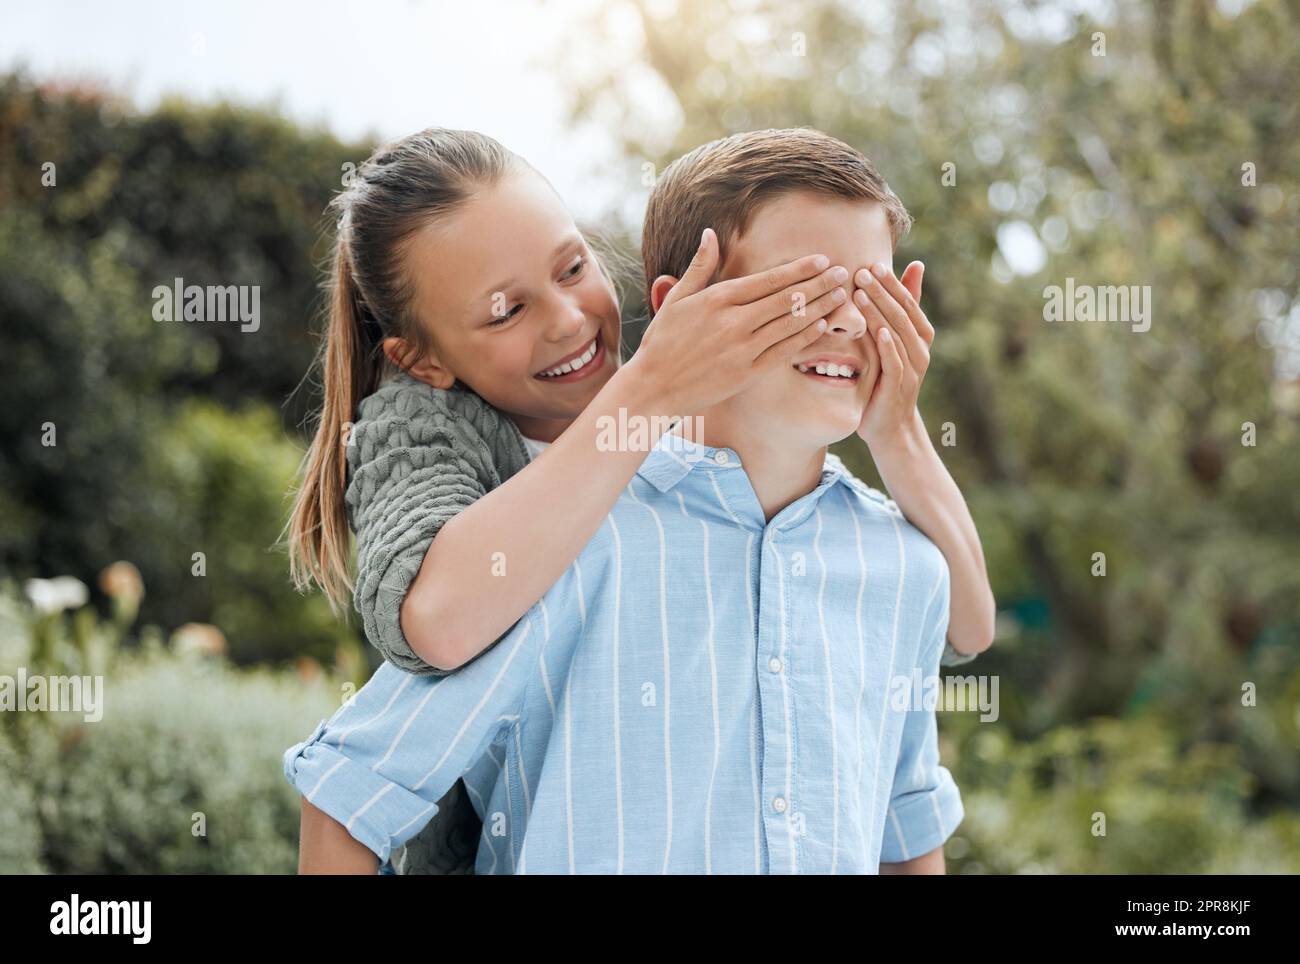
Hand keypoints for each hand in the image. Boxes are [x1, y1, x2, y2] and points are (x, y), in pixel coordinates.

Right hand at [632, 228, 850, 414]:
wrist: (654, 387)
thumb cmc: (663, 341)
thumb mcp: (677, 299)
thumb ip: (700, 267)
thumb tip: (709, 233)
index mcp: (718, 299)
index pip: (769, 280)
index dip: (800, 269)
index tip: (823, 260)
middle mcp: (733, 322)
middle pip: (786, 299)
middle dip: (819, 285)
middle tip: (845, 273)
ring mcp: (742, 349)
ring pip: (790, 324)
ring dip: (819, 308)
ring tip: (841, 296)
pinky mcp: (747, 374)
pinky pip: (784, 352)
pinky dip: (805, 338)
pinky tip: (822, 326)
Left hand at [852, 260, 934, 447]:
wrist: (890, 426)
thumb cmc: (888, 379)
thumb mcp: (894, 342)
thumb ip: (903, 308)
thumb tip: (916, 264)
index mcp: (921, 336)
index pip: (908, 302)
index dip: (892, 283)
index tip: (872, 264)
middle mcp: (921, 349)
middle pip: (903, 314)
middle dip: (882, 291)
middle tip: (861, 271)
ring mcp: (912, 369)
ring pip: (898, 334)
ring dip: (880, 312)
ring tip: (861, 293)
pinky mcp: (899, 387)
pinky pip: (896, 363)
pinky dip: (888, 346)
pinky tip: (877, 331)